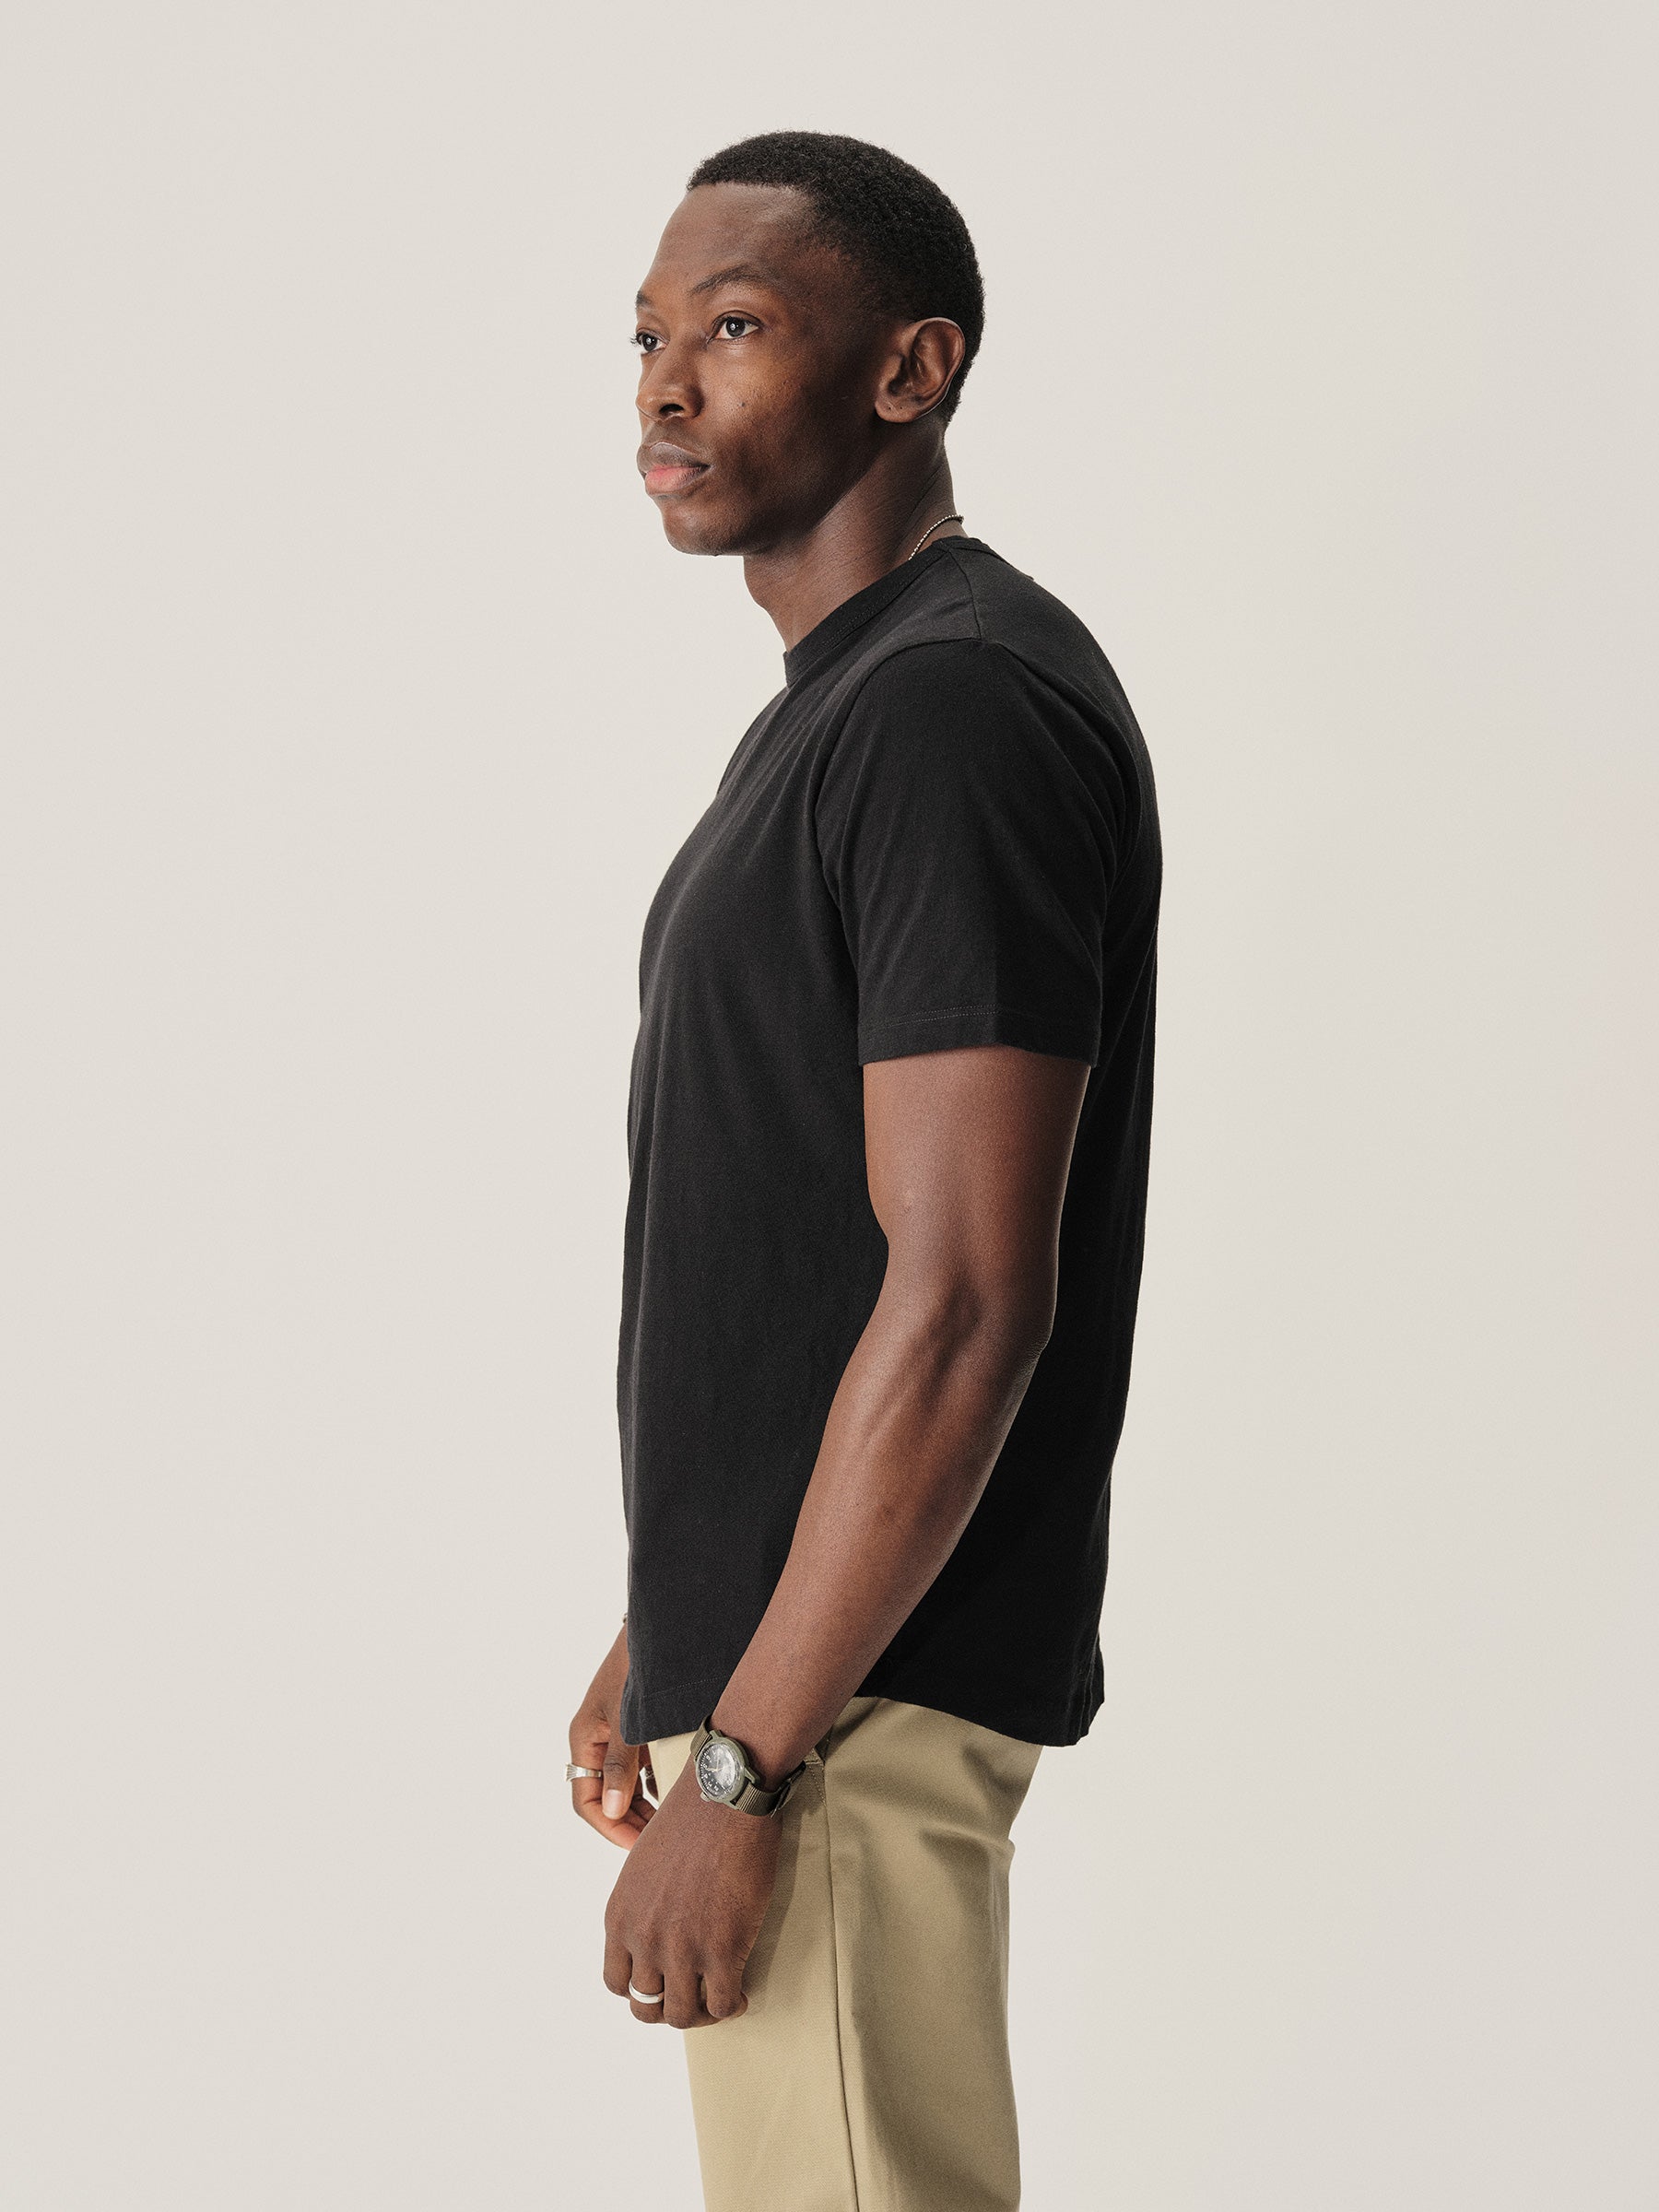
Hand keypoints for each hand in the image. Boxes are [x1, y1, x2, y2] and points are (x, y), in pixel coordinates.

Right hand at [569, 1623, 655, 1847]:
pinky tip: (673, 1798)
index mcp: (585, 1740)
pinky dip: (655, 1786)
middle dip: (629, 1822)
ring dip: (642, 1808)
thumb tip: (613, 1810)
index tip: (637, 1846)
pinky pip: (642, 1769)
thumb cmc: (637, 1670)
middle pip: (607, 1797)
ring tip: (666, 1827)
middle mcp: (597, 1742)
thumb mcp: (628, 1721)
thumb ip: (621, 1765)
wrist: (661, 1630)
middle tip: (656, 1843)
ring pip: (625, 1786)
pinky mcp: (638, 1730)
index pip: (587, 1801)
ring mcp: (618, 1736)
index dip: (610, 1827)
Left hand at [603, 1761, 780, 2027]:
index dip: (642, 1989)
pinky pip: (723, 2003)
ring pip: (683, 2015)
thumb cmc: (691, 1819)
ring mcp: (681, 1948)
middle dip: (671, 2006)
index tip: (665, 1982)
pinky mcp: (721, 1949)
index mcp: (620, 1916)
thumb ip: (642, 1905)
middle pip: (647, 2007)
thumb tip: (657, 1930)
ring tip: (719, 1996)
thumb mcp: (644, 1865)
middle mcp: (643, 1939)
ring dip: (702, 2013)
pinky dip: (732, 2005)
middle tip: (695, 1995)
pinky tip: (740, 1992)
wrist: (725, 1797)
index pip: (616, 1983)